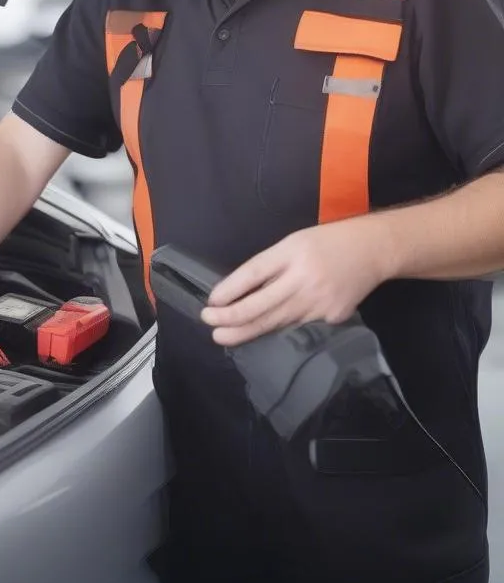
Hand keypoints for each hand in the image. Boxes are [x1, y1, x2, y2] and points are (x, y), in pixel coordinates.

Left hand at [200, 220, 393, 346]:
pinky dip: (278, 333)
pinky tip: (261, 339)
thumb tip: (239, 291)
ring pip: (277, 322)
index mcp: (291, 253)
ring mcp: (319, 301)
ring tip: (224, 337)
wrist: (373, 250)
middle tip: (209, 324)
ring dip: (247, 331)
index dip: (230, 290)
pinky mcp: (333, 317)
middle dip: (231, 318)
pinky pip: (299, 328)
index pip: (253, 274)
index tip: (211, 302)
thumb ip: (269, 265)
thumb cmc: (326, 243)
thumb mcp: (293, 243)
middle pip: (261, 305)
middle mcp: (303, 278)